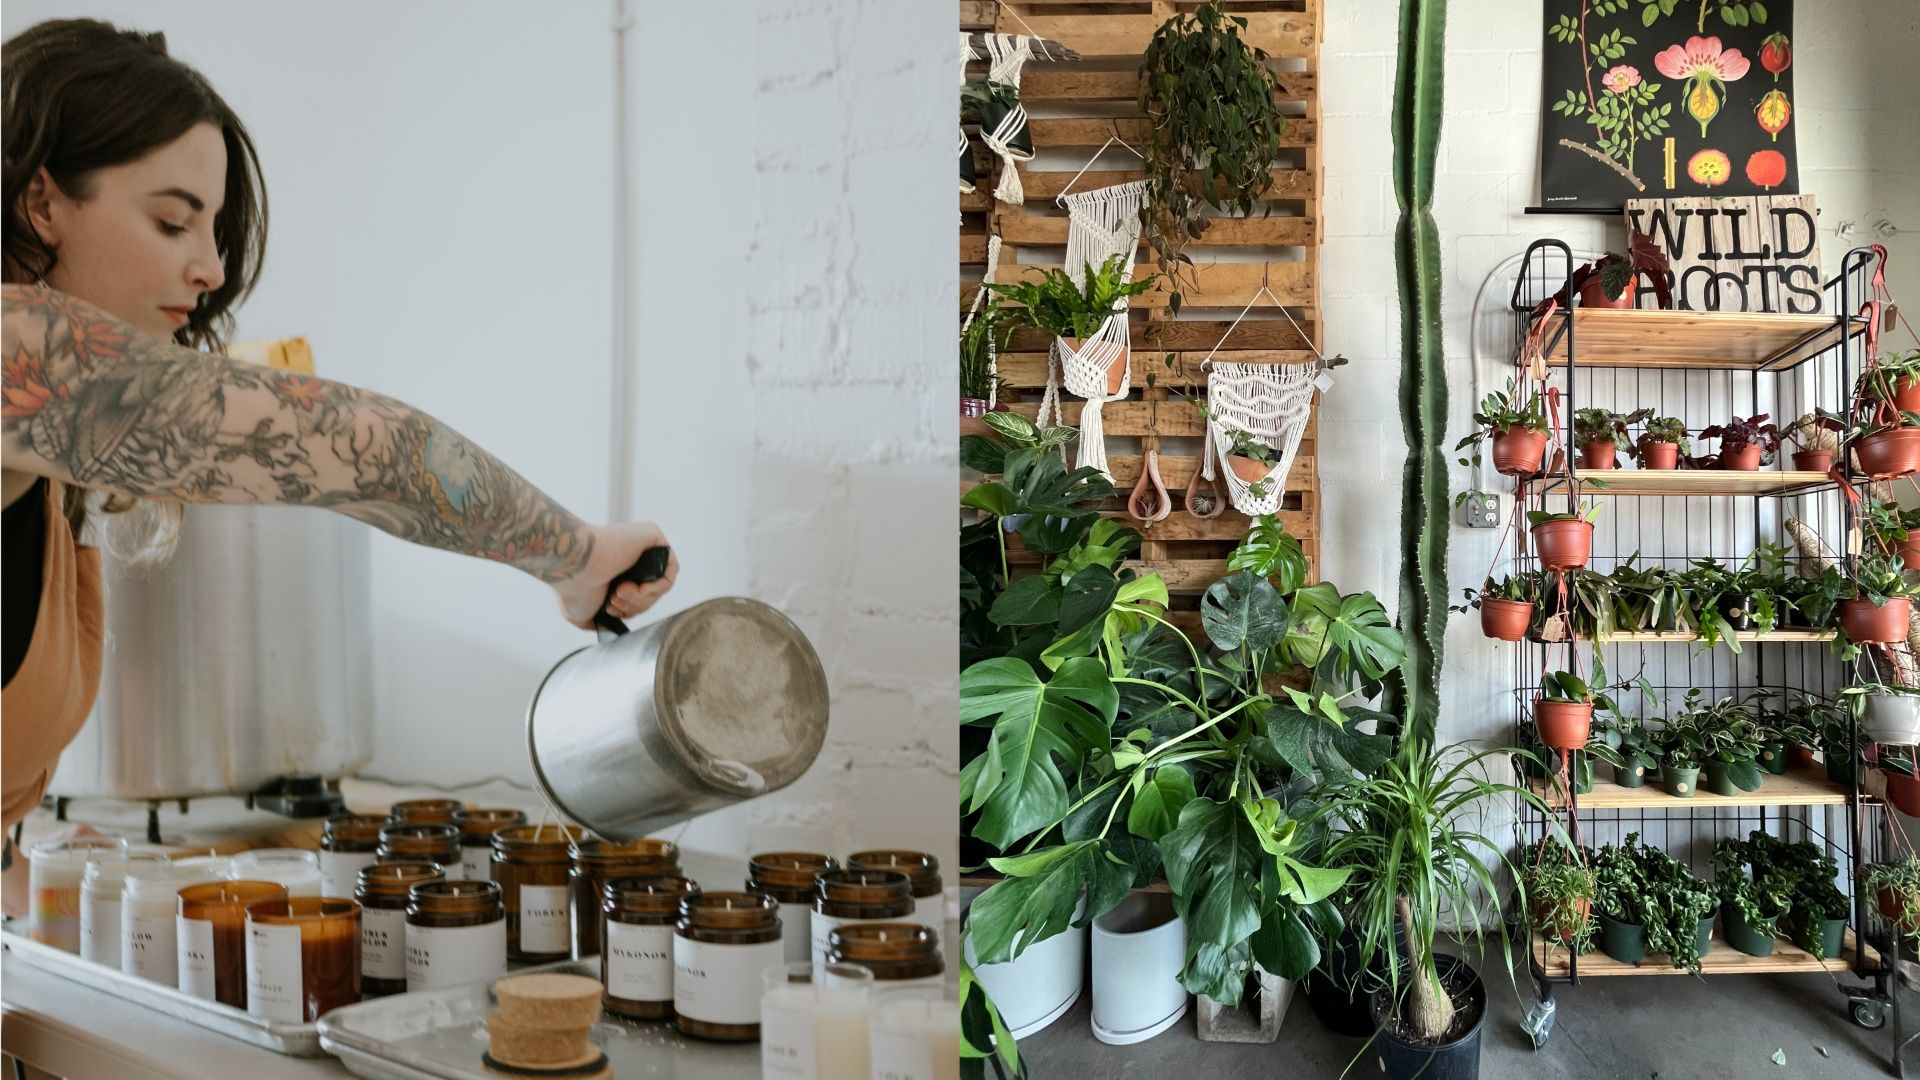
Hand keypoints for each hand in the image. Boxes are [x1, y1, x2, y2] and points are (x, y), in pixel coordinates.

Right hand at [553, 522, 678, 629]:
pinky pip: (670, 570)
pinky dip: (657, 587)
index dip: (628, 609)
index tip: (610, 611)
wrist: (574, 565)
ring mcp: (641, 545)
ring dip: (641, 599)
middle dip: (633, 606)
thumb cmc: (573, 586)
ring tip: (619, 593)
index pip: (635, 596)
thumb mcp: (581, 613)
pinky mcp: (653, 536)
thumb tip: (610, 621)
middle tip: (613, 601)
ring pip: (659, 585)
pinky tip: (638, 588)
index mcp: (613, 570)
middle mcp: (628, 556)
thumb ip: (598, 618)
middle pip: (649, 594)